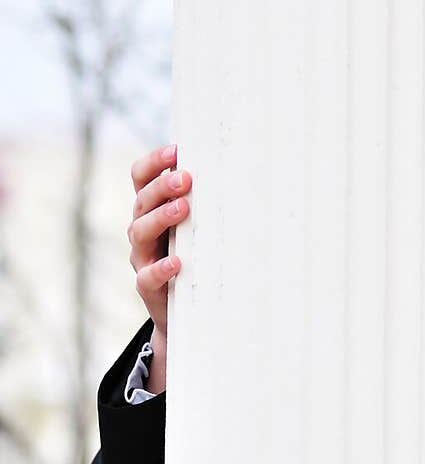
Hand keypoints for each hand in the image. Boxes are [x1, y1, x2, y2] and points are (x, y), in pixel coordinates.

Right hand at [127, 142, 191, 343]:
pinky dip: (160, 268)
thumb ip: (208, 205)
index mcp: (151, 210)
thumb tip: (246, 173)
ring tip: (183, 208)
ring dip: (160, 217)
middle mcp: (142, 230)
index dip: (153, 163)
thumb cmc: (196, 258)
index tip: (176, 150)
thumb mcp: (199, 228)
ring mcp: (142, 258)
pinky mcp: (147, 287)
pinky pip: (147, 276)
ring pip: (140, 232)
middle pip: (142, 201)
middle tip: (185, 179)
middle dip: (162, 187)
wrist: (186, 313)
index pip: (141, 178)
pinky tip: (176, 261)